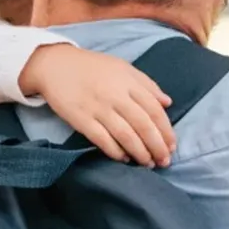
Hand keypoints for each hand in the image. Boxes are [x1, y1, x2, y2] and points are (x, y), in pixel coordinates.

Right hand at [18, 44, 175, 167]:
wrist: (56, 65)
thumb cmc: (92, 66)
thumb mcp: (122, 67)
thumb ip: (146, 84)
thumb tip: (168, 103)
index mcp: (127, 81)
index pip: (154, 109)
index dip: (166, 130)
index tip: (172, 145)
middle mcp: (115, 95)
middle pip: (143, 125)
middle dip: (157, 146)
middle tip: (164, 161)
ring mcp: (98, 107)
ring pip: (125, 135)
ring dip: (140, 153)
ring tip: (148, 164)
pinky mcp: (81, 119)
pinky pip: (102, 139)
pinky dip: (115, 151)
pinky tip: (124, 158)